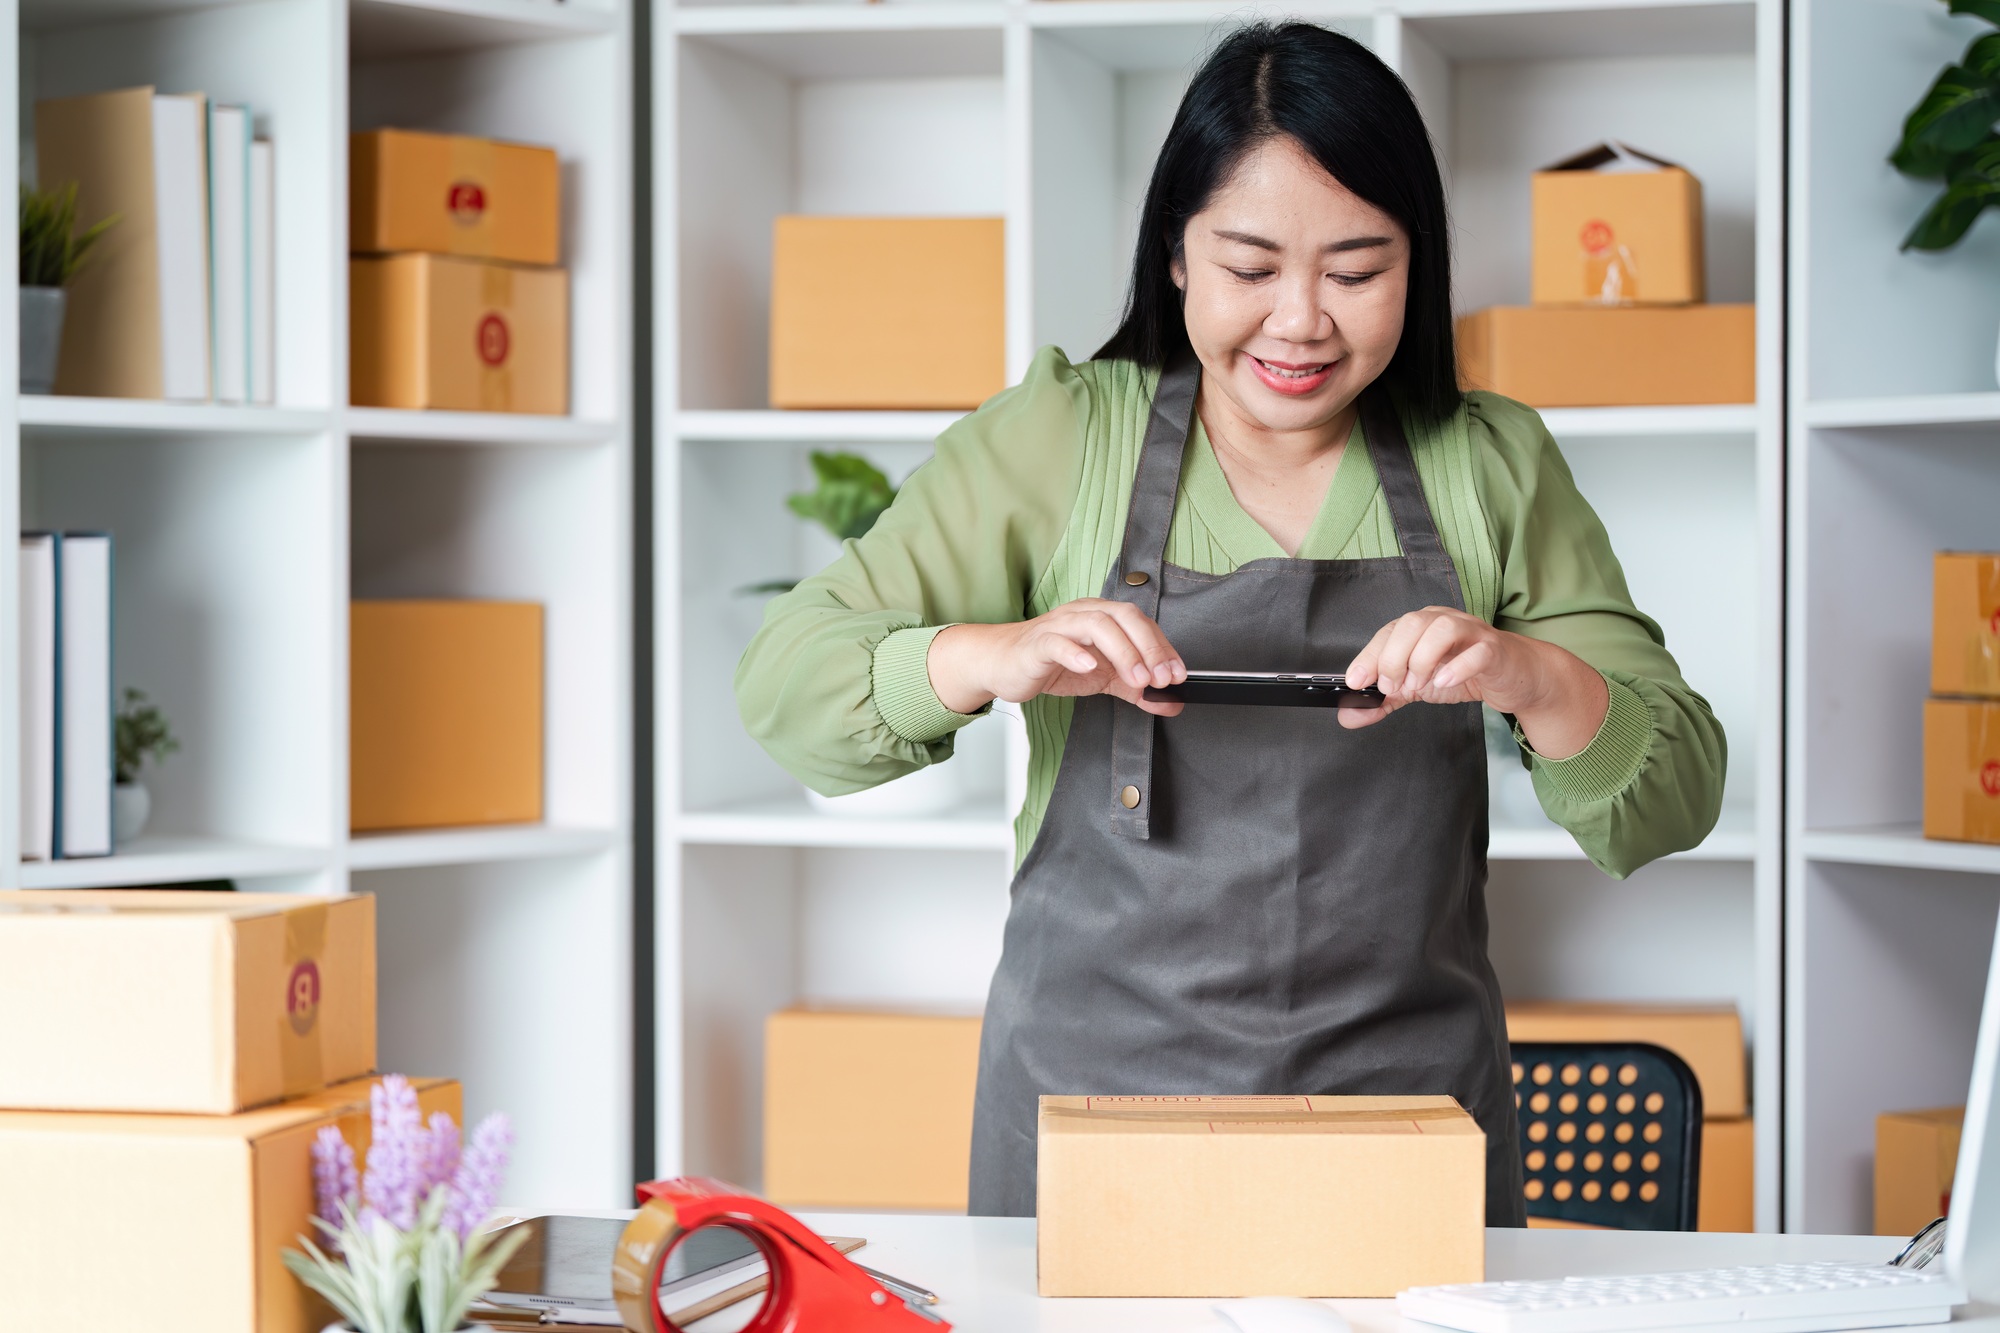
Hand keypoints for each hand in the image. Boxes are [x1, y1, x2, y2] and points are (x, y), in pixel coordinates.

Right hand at [927, 599, 1187, 717]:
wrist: (1004, 664)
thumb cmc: (1053, 664)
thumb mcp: (1103, 678)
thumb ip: (1137, 690)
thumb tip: (1172, 704)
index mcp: (1103, 616)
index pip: (1142, 624)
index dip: (1163, 648)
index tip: (1177, 676)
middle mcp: (1084, 614)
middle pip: (1124, 618)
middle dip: (1148, 648)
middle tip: (1161, 679)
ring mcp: (1060, 626)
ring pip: (1096, 625)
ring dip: (1122, 651)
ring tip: (1136, 678)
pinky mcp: (1037, 644)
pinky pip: (1057, 642)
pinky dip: (1075, 652)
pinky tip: (1089, 666)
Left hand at [1341, 606, 1608, 757]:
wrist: (1513, 677)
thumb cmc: (1463, 672)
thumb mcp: (1416, 686)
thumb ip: (1383, 700)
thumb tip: (1348, 715)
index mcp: (1421, 626)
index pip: (1388, 632)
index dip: (1369, 656)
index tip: (1357, 682)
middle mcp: (1443, 621)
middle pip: (1410, 624)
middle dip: (1394, 659)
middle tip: (1395, 689)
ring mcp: (1471, 632)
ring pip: (1441, 629)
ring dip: (1422, 660)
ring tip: (1419, 687)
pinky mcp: (1495, 650)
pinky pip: (1477, 651)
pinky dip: (1458, 666)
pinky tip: (1444, 682)